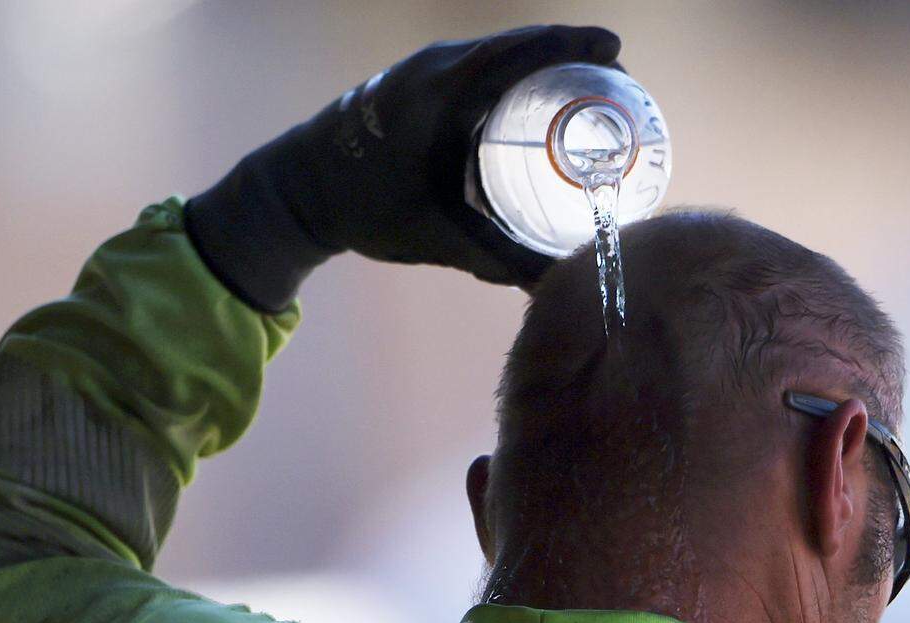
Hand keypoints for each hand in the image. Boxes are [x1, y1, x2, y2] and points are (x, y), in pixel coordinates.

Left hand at [186, 25, 621, 309]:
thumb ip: (498, 260)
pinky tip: (520, 98)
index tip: (614, 54)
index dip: (574, 46)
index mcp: (445, 91)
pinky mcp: (407, 79)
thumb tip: (553, 290)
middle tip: (610, 80)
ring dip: (534, 63)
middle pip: (516, 46)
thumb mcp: (438, 236)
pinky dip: (503, 72)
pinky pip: (469, 63)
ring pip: (492, 53)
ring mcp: (418, 68)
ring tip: (577, 86)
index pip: (524, 52)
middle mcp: (433, 67)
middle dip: (566, 56)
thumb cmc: (364, 210)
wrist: (295, 192)